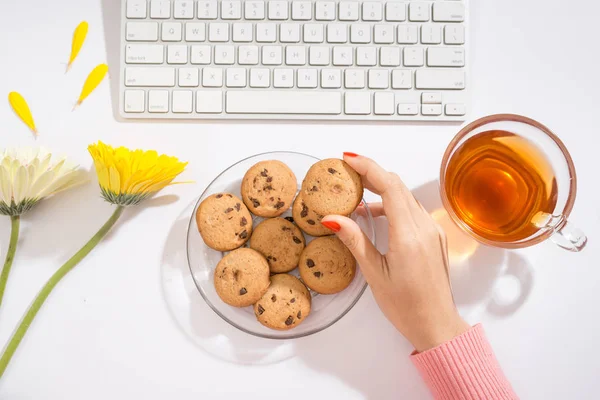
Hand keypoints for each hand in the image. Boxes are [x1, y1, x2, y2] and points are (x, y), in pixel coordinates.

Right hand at [321, 154, 469, 351]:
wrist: (437, 325)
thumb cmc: (406, 306)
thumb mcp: (374, 274)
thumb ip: (355, 241)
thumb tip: (333, 218)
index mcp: (409, 235)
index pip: (390, 186)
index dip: (368, 167)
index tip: (348, 158)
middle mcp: (425, 227)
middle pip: (398, 186)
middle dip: (372, 173)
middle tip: (347, 173)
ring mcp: (433, 231)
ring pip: (406, 196)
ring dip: (383, 188)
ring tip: (357, 193)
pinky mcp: (435, 237)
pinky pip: (413, 210)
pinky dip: (394, 203)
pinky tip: (376, 214)